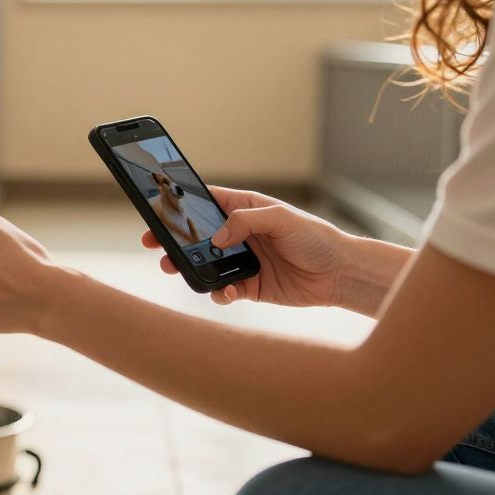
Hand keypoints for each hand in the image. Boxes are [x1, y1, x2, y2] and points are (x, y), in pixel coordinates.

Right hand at [144, 187, 355, 307]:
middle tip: (154, 244)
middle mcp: (240, 235)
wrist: (341, 274)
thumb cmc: (316, 237)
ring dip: (188, 267)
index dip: (181, 205)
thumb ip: (245, 222)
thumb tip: (215, 238)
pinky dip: (218, 291)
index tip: (159, 210)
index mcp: (245, 210)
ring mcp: (243, 261)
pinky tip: (223, 290)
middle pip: (197, 236)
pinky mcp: (249, 287)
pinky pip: (224, 289)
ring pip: (205, 264)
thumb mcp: (281, 218)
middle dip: (174, 240)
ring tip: (175, 268)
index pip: (206, 202)